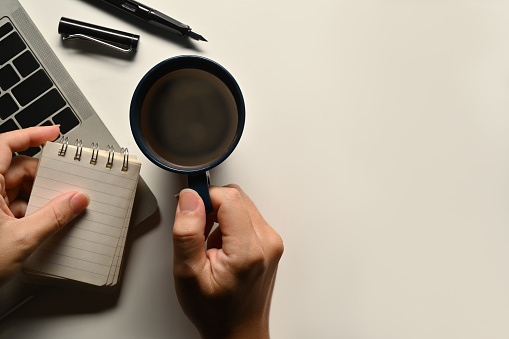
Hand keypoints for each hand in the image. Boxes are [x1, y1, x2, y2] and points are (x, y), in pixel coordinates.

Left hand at [0, 126, 89, 284]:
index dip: (31, 135)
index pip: (4, 146)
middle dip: (44, 178)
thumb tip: (76, 200)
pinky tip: (45, 221)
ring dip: (40, 197)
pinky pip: (16, 203)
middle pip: (18, 169)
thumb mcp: (20, 240)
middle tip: (67, 186)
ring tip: (57, 209)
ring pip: (19, 188)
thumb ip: (53, 218)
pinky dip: (32, 209)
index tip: (53, 134)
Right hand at [173, 185, 283, 338]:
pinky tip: (222, 247)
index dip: (204, 197)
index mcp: (249, 250)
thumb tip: (189, 198)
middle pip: (237, 197)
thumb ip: (187, 232)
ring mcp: (272, 242)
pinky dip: (230, 224)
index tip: (190, 209)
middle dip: (211, 206)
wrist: (238, 331)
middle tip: (198, 232)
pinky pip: (247, 217)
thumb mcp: (188, 274)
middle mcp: (267, 242)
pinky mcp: (270, 242)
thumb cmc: (215, 311)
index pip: (229, 197)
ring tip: (210, 245)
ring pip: (241, 205)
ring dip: (220, 215)